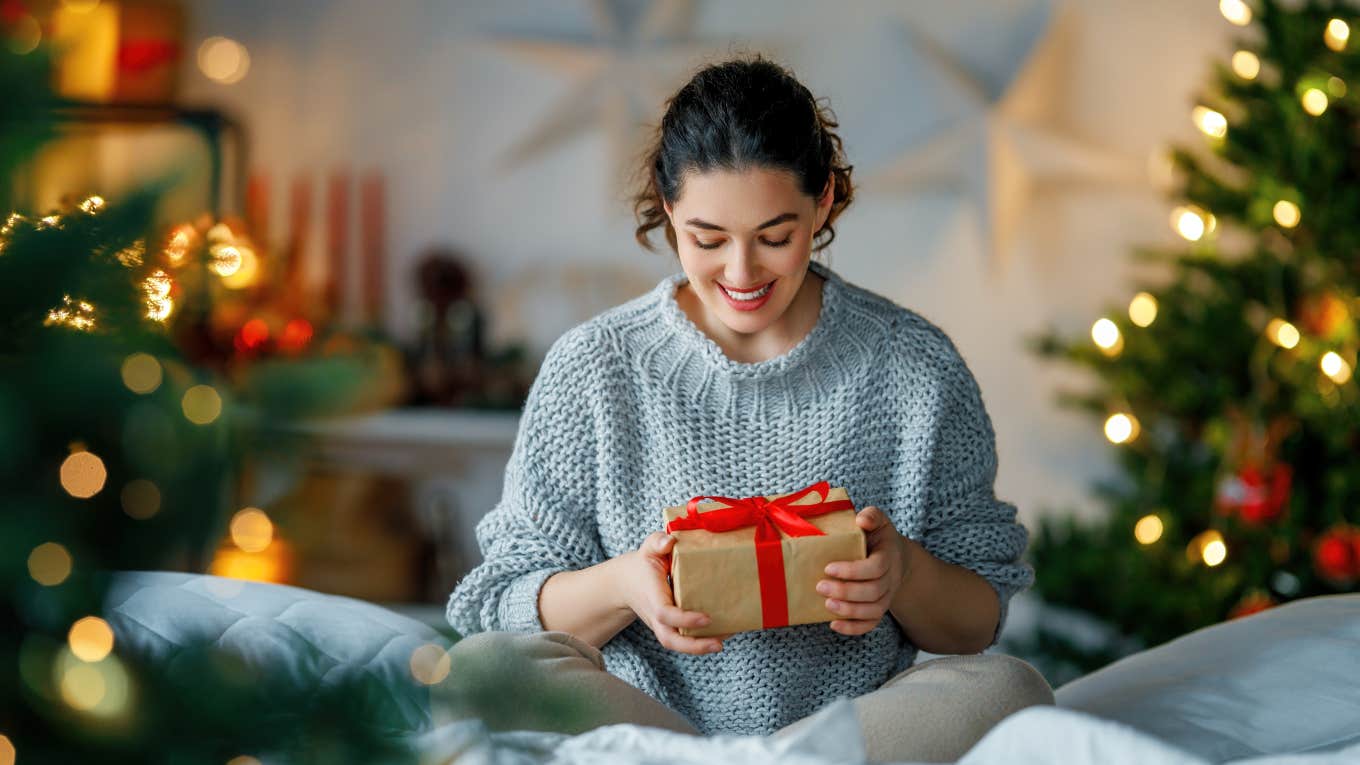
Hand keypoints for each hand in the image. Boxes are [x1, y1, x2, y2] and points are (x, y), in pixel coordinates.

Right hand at [619, 532, 735, 654]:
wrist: (627, 583)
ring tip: (726, 640)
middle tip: (719, 644)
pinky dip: (702, 641)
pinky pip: (684, 639)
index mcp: (652, 597)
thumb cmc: (643, 565)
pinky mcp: (670, 628)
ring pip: (678, 644)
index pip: (665, 613)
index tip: (707, 618)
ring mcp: (662, 625)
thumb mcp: (648, 549)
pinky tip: (724, 633)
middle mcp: (656, 617)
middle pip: (670, 640)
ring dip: (701, 647)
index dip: (685, 618)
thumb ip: (657, 542)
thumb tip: (670, 541)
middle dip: (694, 646)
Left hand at [816, 506, 910, 635]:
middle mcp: (890, 579)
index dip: (853, 571)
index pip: (876, 568)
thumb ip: (872, 516)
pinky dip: (853, 628)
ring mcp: (886, 596)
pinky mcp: (879, 608)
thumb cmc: (878, 536)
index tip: (828, 568)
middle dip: (846, 592)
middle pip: (873, 592)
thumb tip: (861, 520)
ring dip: (849, 611)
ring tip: (827, 605)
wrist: (895, 556)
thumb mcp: (878, 521)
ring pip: (873, 611)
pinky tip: (833, 624)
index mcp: (888, 556)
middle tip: (820, 586)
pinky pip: (871, 624)